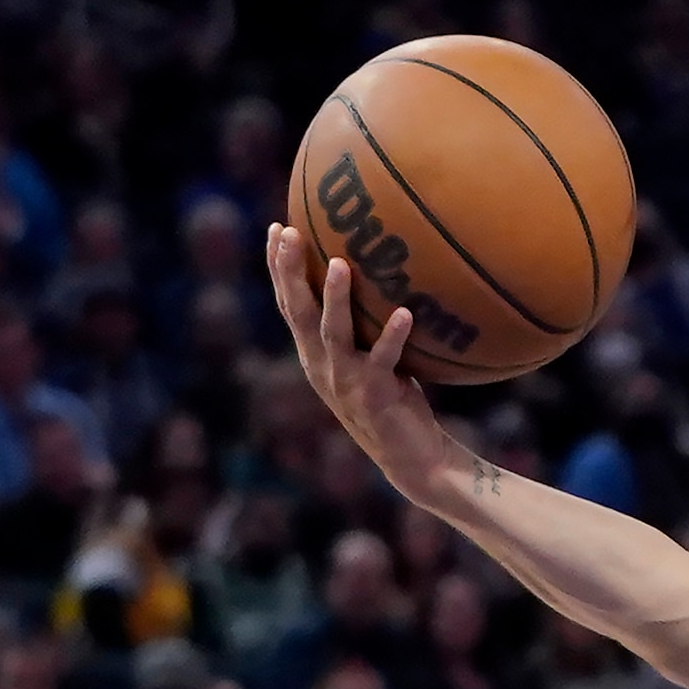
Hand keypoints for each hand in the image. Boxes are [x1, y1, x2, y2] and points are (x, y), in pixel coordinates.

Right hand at [268, 227, 469, 502]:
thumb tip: (382, 273)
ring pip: (334, 333)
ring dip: (335, 298)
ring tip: (340, 263)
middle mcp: (323, 366)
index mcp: (315, 355)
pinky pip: (385, 360)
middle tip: (288, 232)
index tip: (276, 228)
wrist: (412, 460)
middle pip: (298, 313)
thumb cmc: (395, 401)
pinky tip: (405, 313)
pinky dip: (394, 336)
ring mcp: (346, 383)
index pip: (289, 305)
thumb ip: (365, 325)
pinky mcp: (376, 396)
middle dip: (289, 272)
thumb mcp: (371, 359)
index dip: (278, 269)